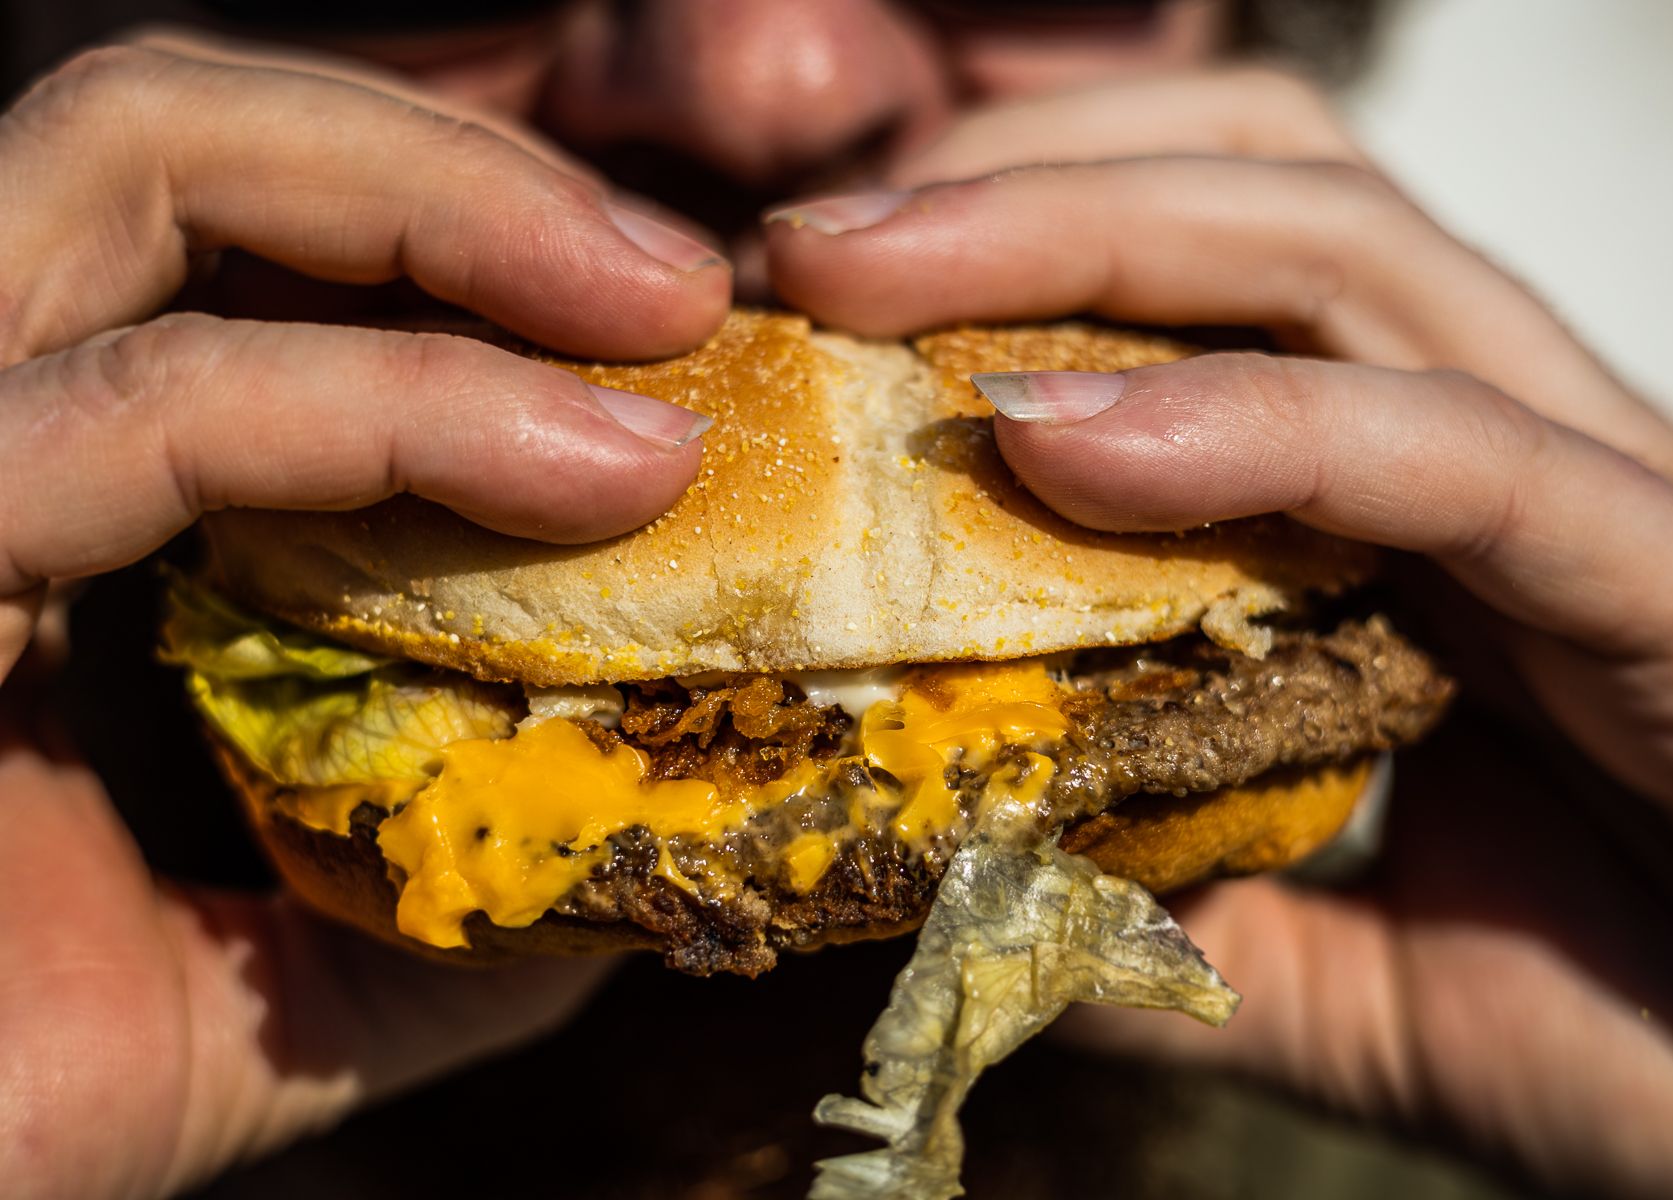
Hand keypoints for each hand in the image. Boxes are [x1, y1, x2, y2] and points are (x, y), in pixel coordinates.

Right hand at [0, 38, 727, 1197]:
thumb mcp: (248, 996)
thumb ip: (414, 896)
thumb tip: (620, 852)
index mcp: (24, 492)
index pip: (212, 253)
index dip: (445, 239)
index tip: (667, 327)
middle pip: (171, 140)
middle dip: (461, 182)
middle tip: (683, 287)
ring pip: (137, 164)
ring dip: (450, 217)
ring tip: (669, 319)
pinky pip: (142, 407)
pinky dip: (394, 405)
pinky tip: (593, 465)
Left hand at [765, 70, 1672, 1197]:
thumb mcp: (1366, 993)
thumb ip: (1199, 930)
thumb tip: (999, 910)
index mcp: (1441, 530)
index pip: (1228, 295)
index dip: (1015, 258)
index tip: (810, 307)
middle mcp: (1527, 466)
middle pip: (1271, 203)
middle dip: (1023, 188)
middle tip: (801, 243)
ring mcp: (1620, 508)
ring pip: (1357, 263)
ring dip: (1084, 242)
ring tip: (869, 276)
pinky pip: (1469, 457)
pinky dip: (1260, 424)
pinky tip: (1064, 438)